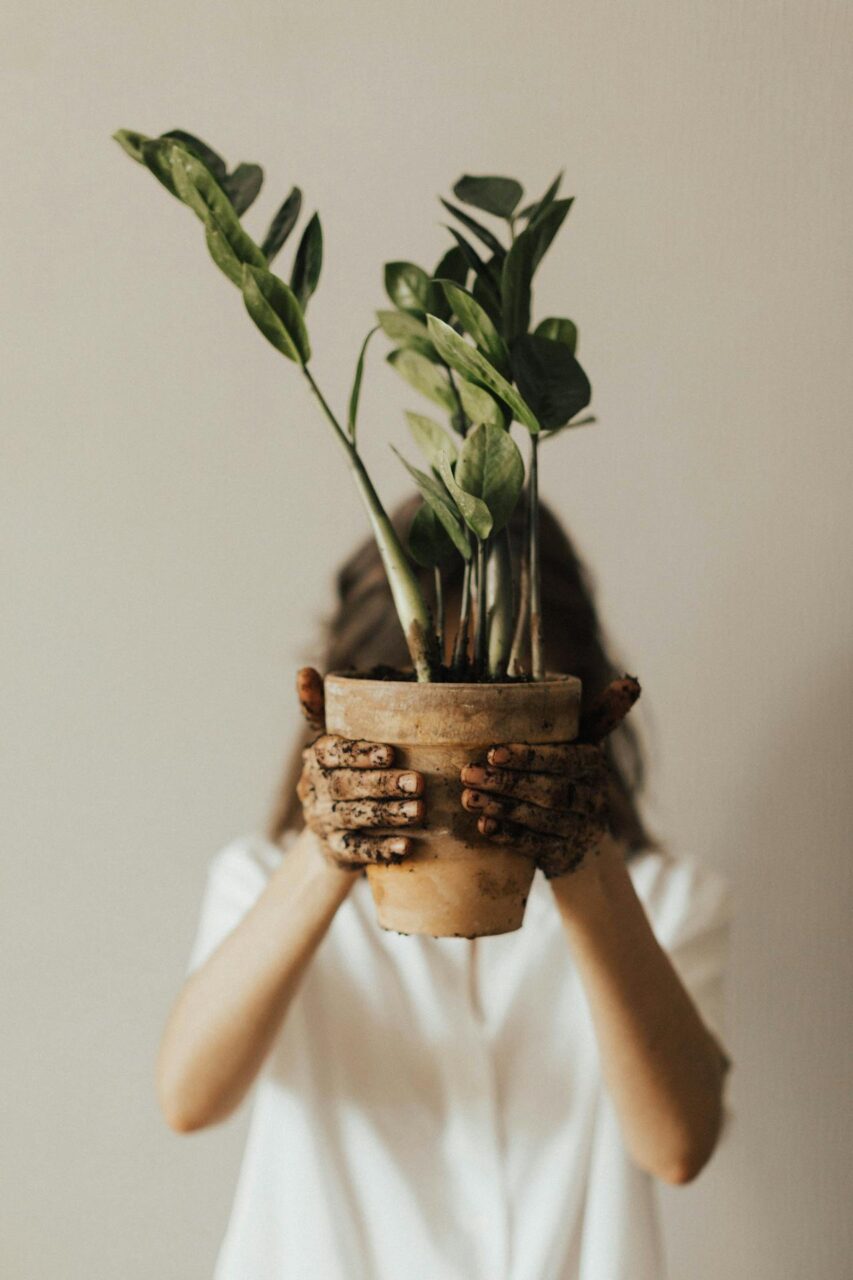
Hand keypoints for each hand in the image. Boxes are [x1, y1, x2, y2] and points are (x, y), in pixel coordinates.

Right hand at [295, 668, 424, 871]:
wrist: (328, 828)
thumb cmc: (340, 772)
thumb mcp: (331, 740)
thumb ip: (321, 708)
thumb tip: (303, 671)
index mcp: (315, 759)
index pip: (331, 754)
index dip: (359, 753)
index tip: (390, 752)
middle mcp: (314, 790)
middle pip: (346, 787)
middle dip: (382, 785)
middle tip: (418, 783)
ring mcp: (323, 822)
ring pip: (354, 818)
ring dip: (388, 815)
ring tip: (419, 811)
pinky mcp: (336, 850)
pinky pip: (358, 851)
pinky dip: (381, 850)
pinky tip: (407, 847)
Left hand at [459, 676, 640, 878]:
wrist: (579, 834)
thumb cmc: (570, 773)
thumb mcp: (583, 742)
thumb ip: (600, 713)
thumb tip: (629, 682)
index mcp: (593, 763)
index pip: (565, 759)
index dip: (530, 757)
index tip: (494, 752)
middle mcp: (592, 797)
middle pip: (551, 790)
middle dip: (508, 782)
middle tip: (469, 773)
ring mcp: (579, 829)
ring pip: (541, 819)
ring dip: (502, 808)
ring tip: (469, 798)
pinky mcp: (564, 855)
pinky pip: (536, 847)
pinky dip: (509, 836)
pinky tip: (484, 826)